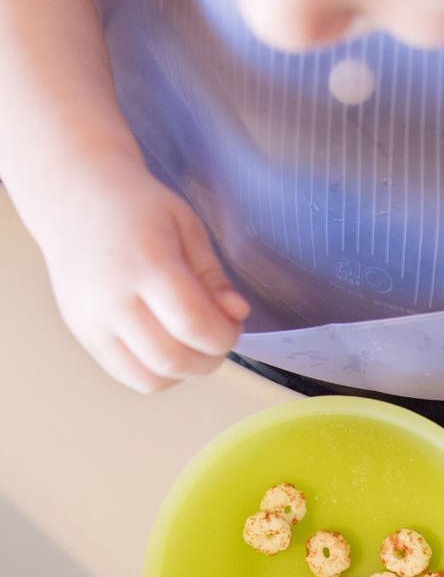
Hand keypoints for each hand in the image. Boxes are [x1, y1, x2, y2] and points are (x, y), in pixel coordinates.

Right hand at [40, 158, 249, 392]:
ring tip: (193, 344)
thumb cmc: (136, 208)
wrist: (75, 198)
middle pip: (172, 359)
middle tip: (218, 339)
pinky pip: (127, 374)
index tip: (234, 326)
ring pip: (149, 378)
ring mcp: (92, 321)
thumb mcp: (187, 227)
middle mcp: (113, 298)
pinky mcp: (83, 334)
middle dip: (210, 360)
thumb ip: (213, 277)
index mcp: (146, 263)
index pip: (194, 324)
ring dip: (184, 372)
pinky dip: (157, 373)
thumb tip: (237, 314)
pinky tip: (168, 347)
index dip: (225, 337)